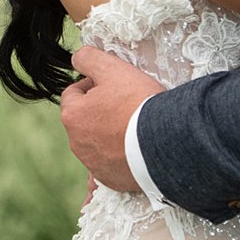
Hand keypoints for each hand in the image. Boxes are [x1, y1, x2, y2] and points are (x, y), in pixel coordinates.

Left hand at [59, 46, 164, 192]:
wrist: (167, 143)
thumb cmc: (138, 103)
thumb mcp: (112, 69)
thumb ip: (88, 58)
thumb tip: (77, 58)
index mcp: (72, 116)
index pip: (73, 93)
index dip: (92, 84)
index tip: (113, 85)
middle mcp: (77, 144)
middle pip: (84, 119)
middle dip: (100, 110)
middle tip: (126, 104)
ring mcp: (94, 165)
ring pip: (97, 143)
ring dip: (109, 134)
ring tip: (135, 126)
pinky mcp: (112, 180)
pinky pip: (110, 166)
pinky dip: (118, 159)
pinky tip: (132, 153)